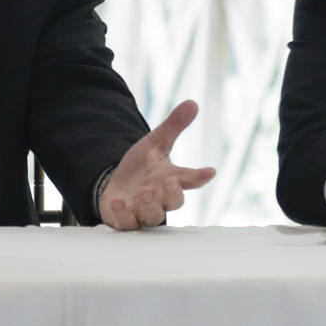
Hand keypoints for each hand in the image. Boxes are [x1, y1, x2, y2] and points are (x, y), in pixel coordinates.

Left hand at [97, 99, 217, 229]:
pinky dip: (122, 214)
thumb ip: (173, 127)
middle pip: (173, 202)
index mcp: (171, 181)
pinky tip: (118, 202)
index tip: (209, 171)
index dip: (200, 176)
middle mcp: (160, 200)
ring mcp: (142, 212)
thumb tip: (193, 103)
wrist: (115, 186)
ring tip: (144, 192)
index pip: (190, 179)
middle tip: (167, 182)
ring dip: (148, 205)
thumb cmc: (141, 169)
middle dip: (171, 193)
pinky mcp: (124, 220)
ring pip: (152, 216)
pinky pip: (125, 223)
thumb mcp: (154, 144)